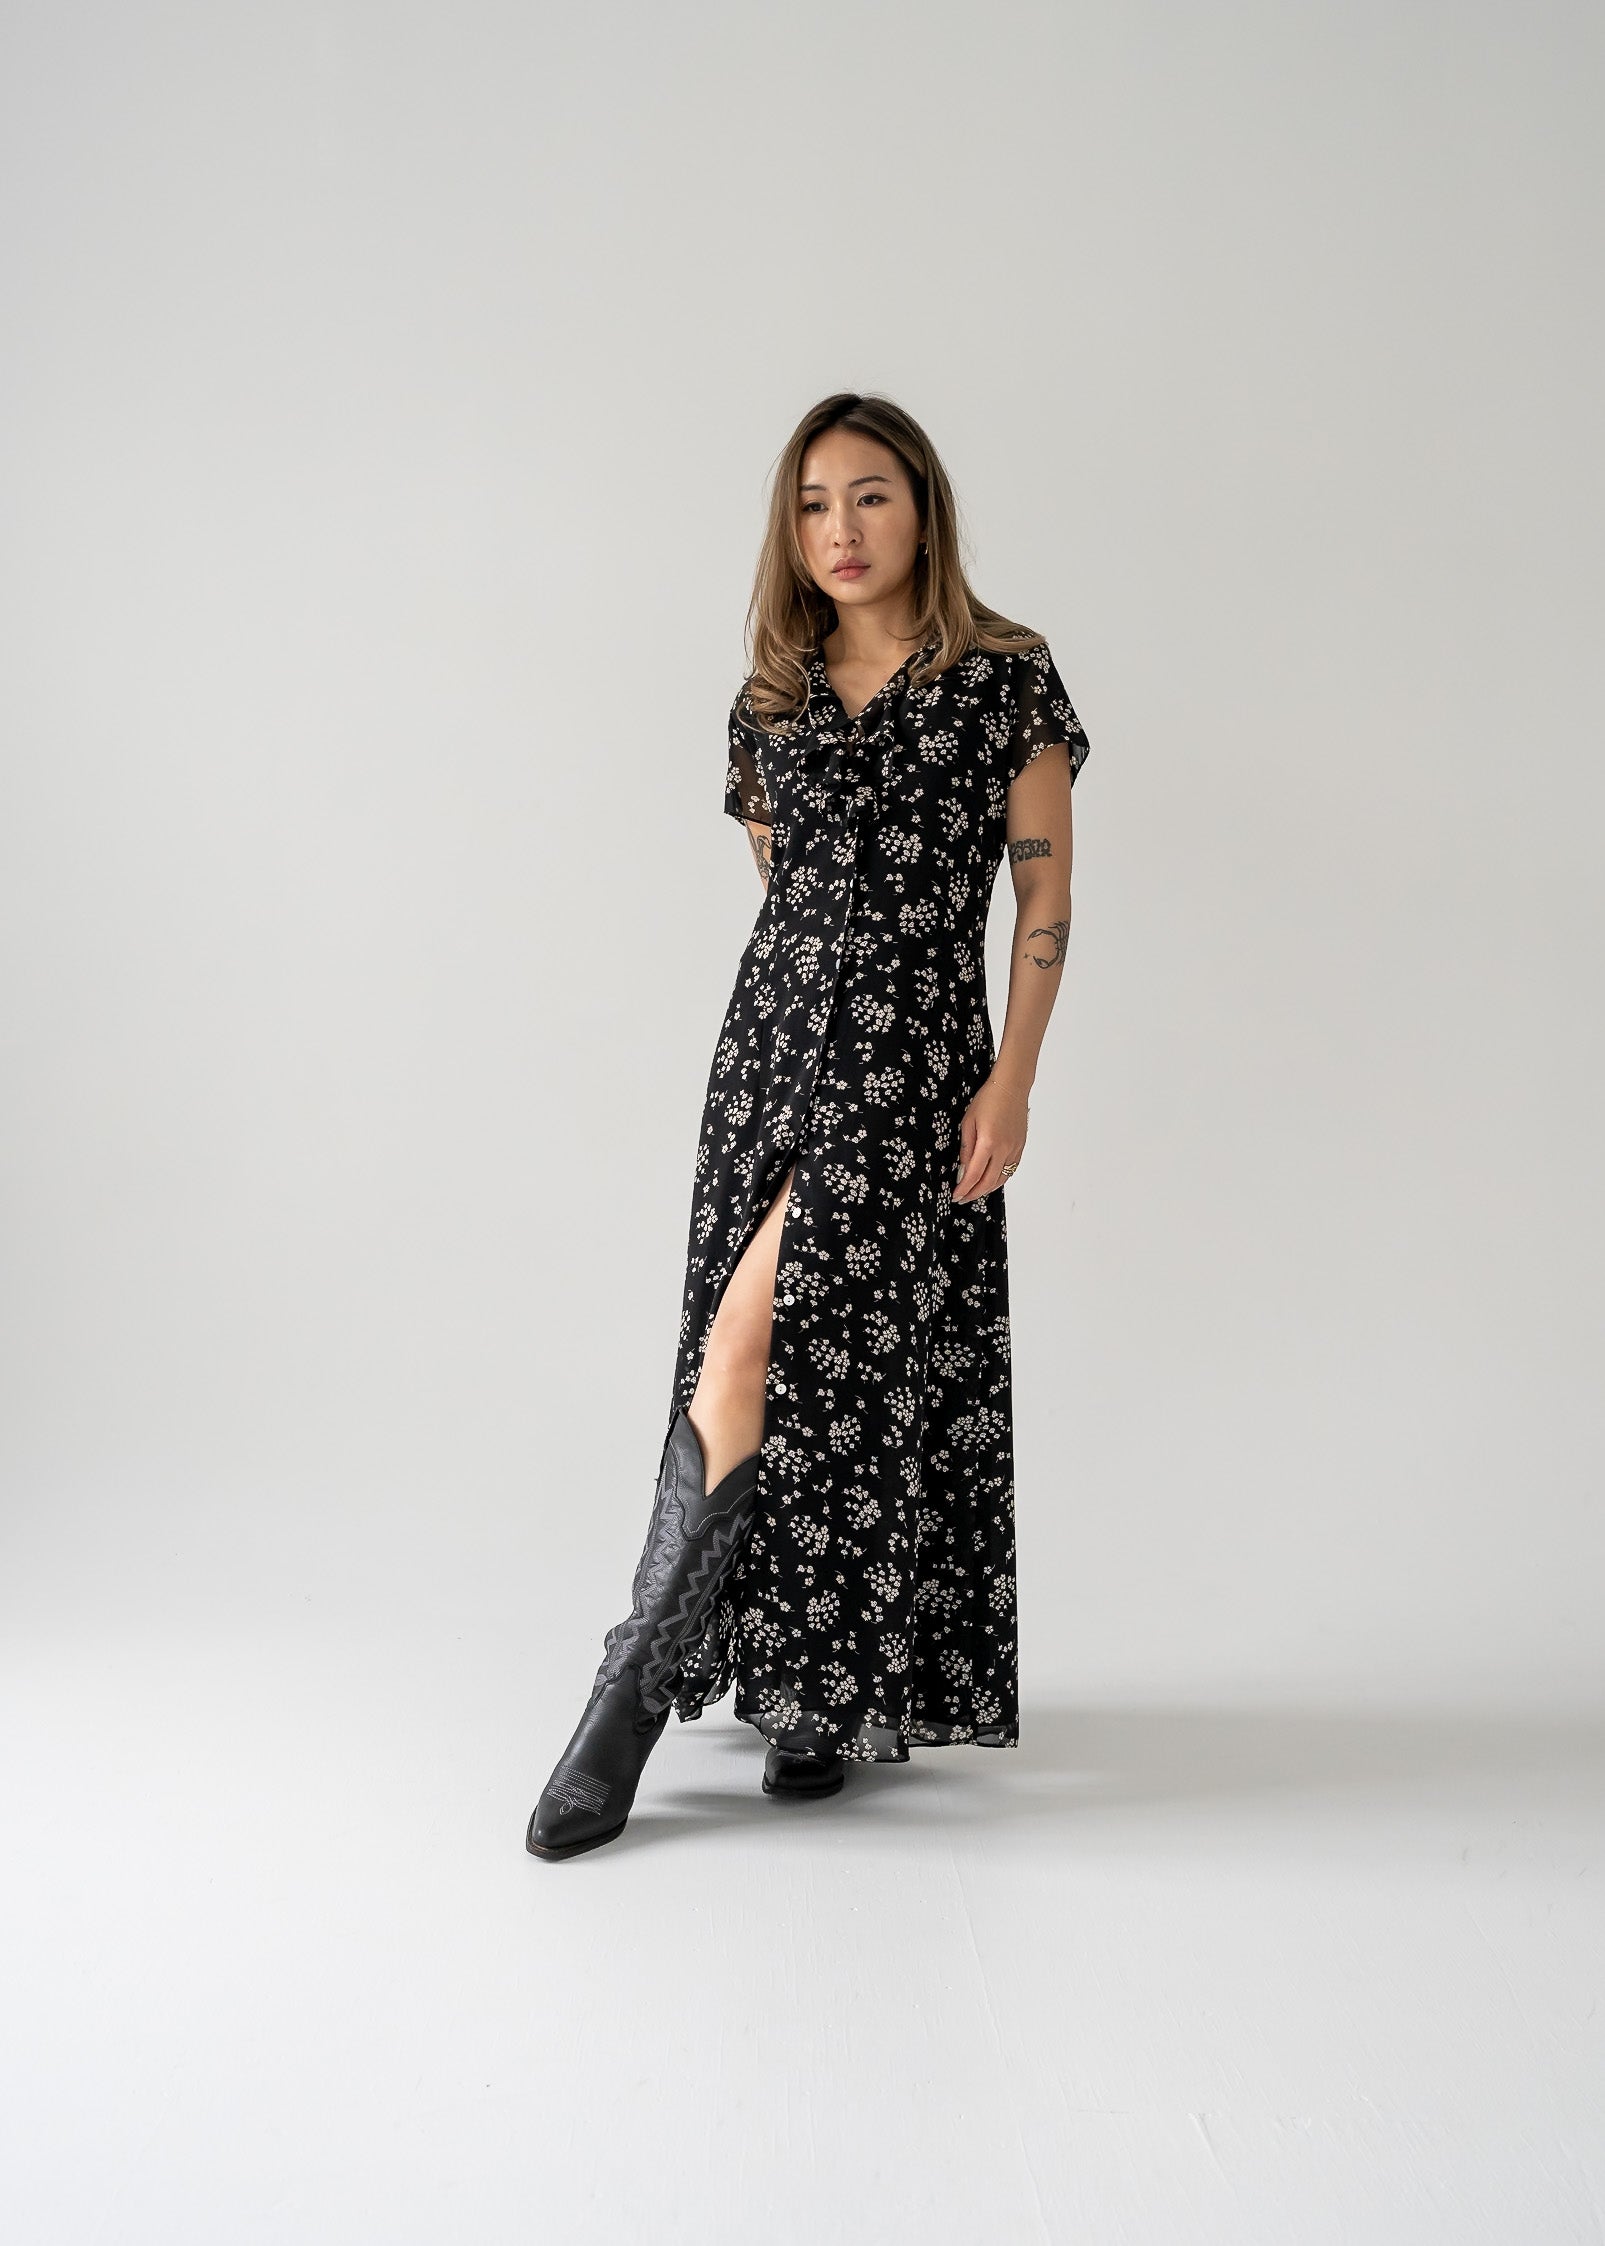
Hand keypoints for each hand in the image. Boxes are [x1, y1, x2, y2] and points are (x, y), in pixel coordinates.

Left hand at [952, 1070, 1027, 1202]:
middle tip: (962, 1198)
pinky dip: (999, 1179)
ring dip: (987, 1189)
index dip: (963, 1188)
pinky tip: (990, 1180)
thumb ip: (966, 1148)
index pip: (974, 1175)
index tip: (956, 1195)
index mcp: (988, 1143)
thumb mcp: (968, 1122)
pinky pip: (1010, 1170)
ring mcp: (1014, 1150)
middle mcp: (1004, 1150)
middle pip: (988, 1182)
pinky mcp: (1020, 1148)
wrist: (1011, 1088)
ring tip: (974, 1192)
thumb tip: (962, 1169)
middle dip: (974, 1194)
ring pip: (1001, 1179)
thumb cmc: (988, 1100)